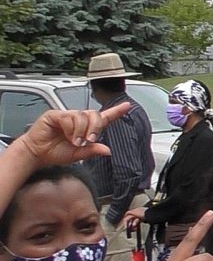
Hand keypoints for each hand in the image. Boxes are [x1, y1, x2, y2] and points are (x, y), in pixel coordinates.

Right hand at [9, 104, 132, 167]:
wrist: (37, 154)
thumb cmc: (55, 153)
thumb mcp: (77, 154)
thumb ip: (92, 151)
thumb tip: (107, 150)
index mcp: (86, 128)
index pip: (103, 117)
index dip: (116, 111)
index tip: (127, 106)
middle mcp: (78, 119)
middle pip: (95, 115)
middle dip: (95, 128)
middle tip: (89, 140)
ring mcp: (67, 116)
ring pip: (82, 116)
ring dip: (81, 130)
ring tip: (74, 141)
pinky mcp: (55, 114)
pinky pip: (69, 117)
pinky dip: (71, 128)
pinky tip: (67, 136)